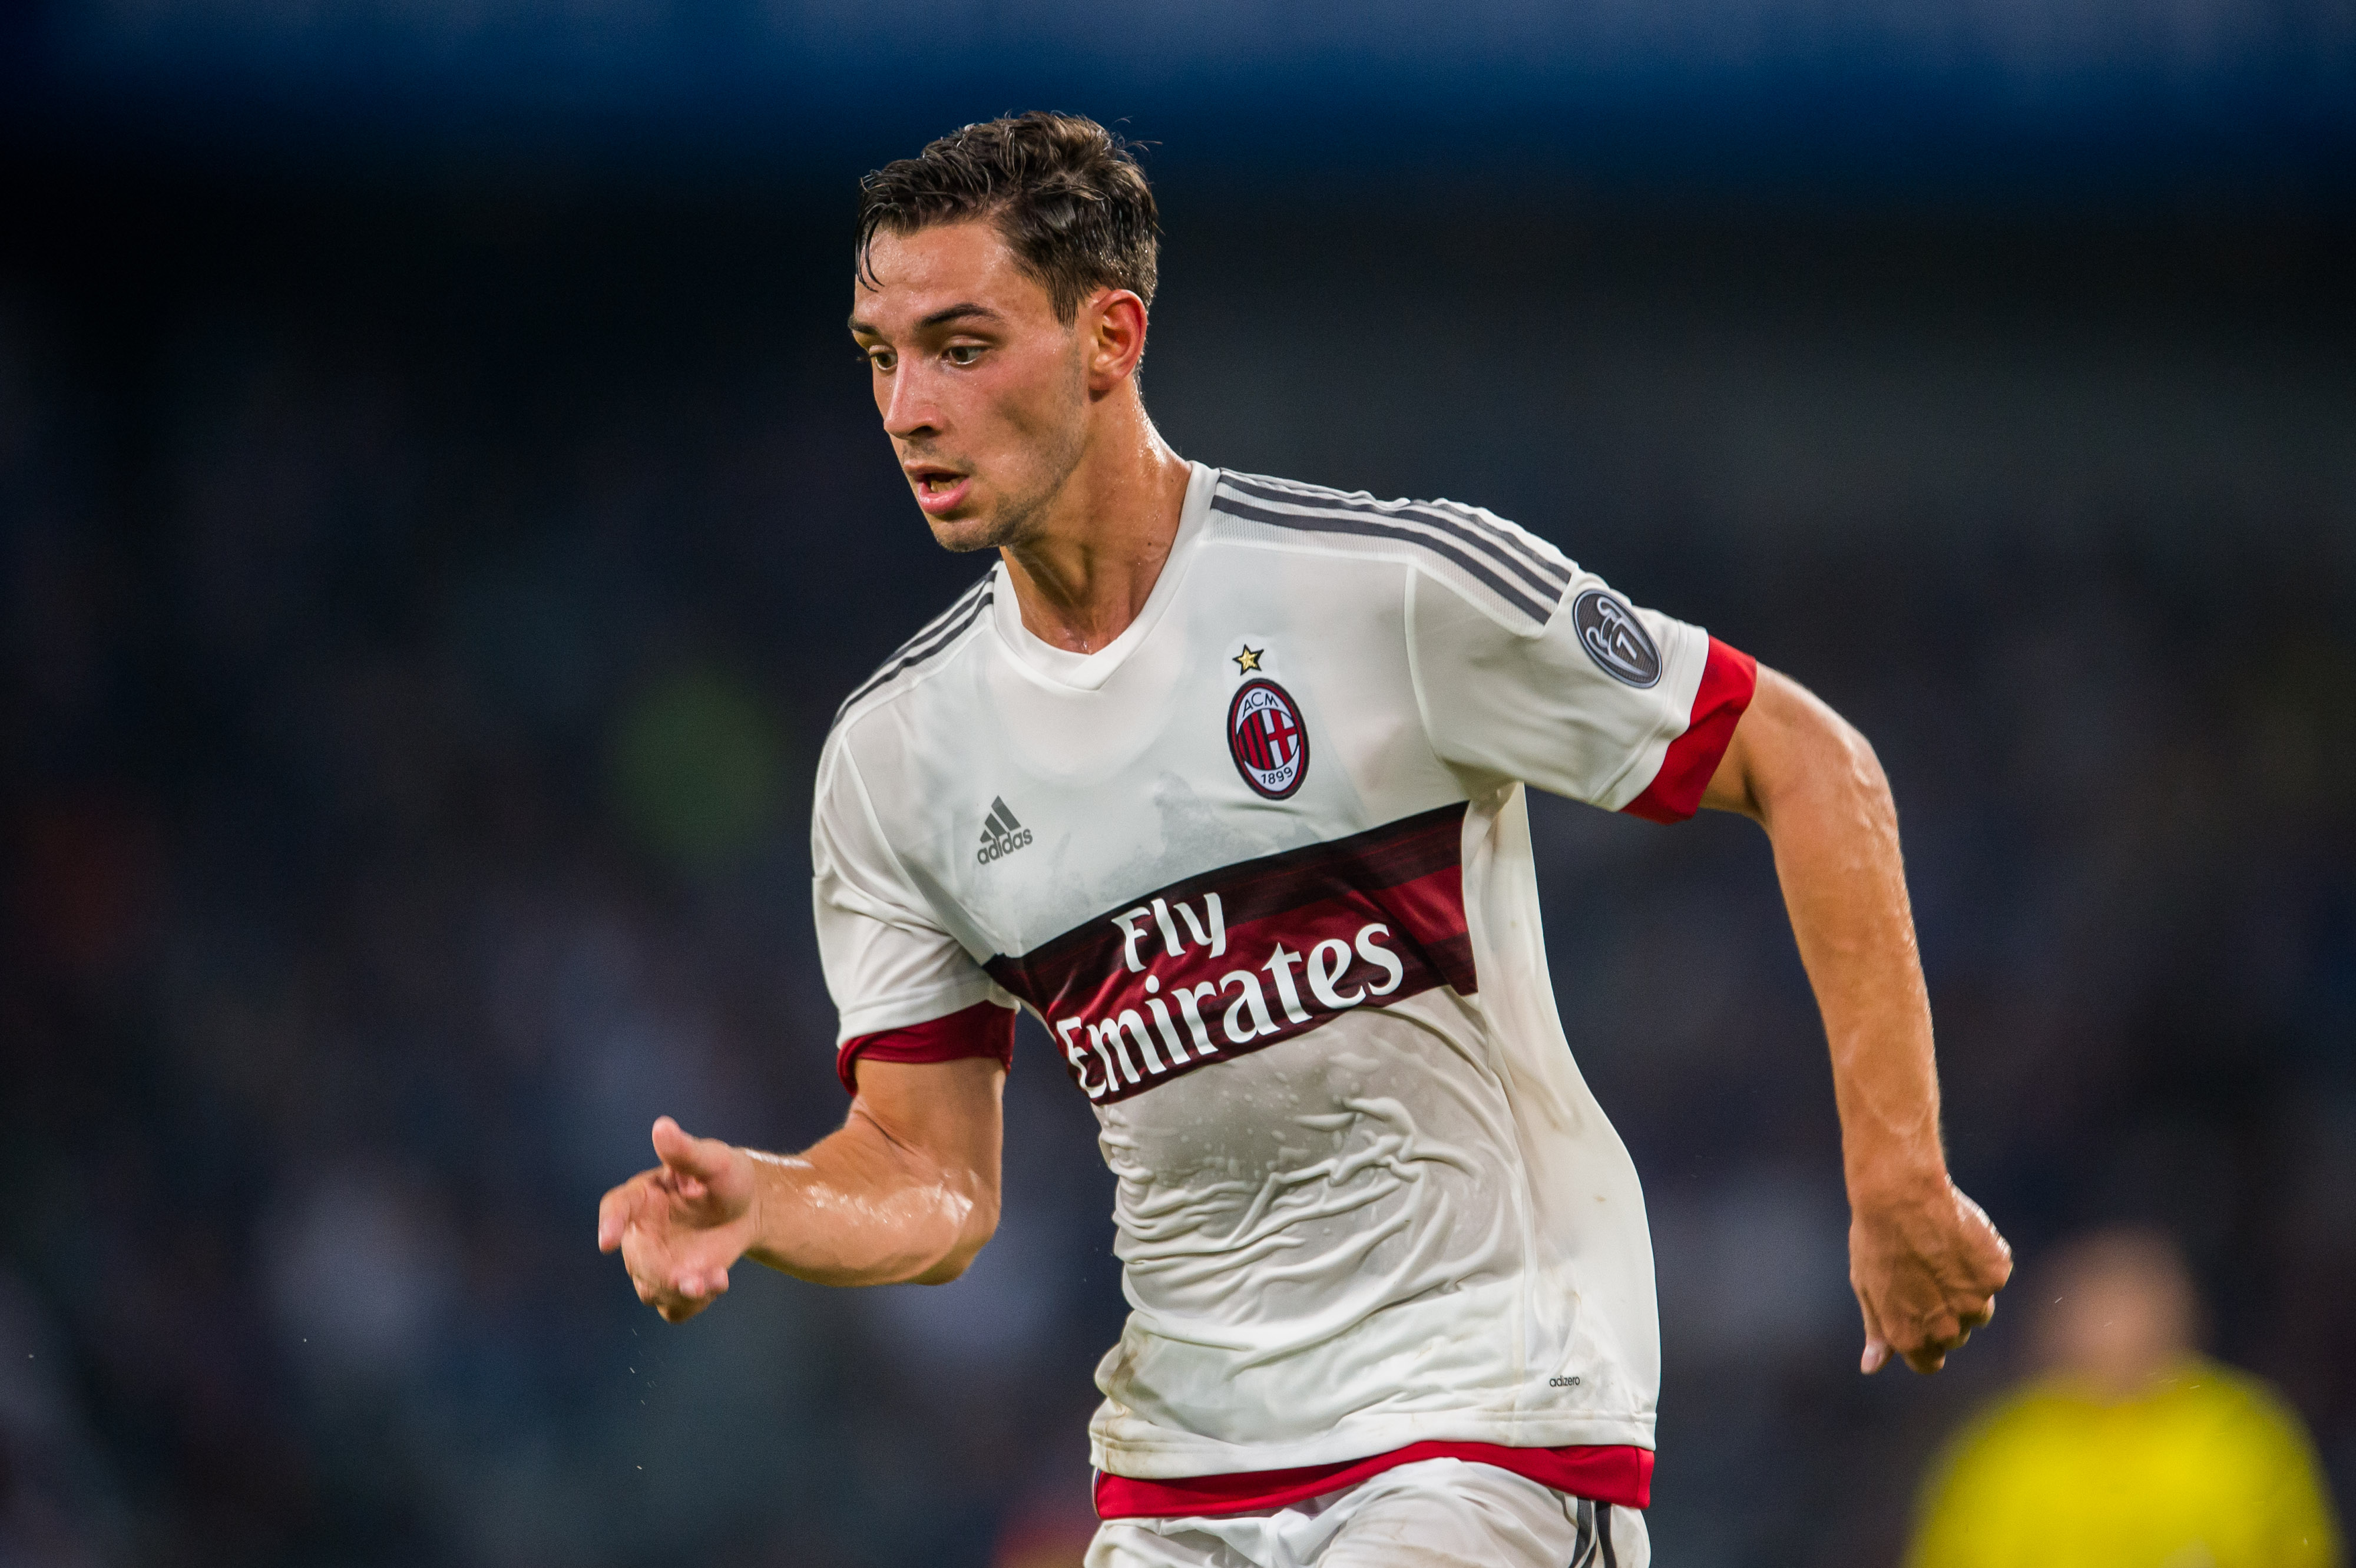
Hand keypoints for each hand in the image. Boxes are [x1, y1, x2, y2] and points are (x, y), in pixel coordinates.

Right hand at [597, 1116, 758, 1322]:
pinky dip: (692, 1303)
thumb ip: (686, 1151)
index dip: (609, 1223)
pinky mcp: (674, 1286)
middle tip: (692, 1279)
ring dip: (681, 1292)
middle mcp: (640, 1233)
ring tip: (716, 1280)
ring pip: (652, 1289)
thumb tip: (662, 1127)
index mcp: (642, 1197)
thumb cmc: (725, 1177)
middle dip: (660, 1274)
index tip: (607, 1241)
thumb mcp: (713, 1160)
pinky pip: (673, 1307)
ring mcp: (655, 1263)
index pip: (616, 1208)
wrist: (748, 1208)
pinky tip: (718, 1282)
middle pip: (637, 1260)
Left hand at [1849, 1177, 2011, 1373]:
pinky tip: (1957, 1237)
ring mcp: (1976, 1302)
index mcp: (1911, 1337)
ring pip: (1980, 1309)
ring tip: (1940, 1254)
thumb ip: (1878, 1330)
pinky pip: (1993, 1276)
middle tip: (1923, 1273)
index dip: (1922, 1338)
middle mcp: (1947, 1329)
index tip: (1917, 1311)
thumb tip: (1871, 1367)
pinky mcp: (1996, 1274)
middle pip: (1954, 1335)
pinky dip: (1981, 1260)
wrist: (1900, 1194)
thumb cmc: (1876, 1239)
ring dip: (1966, 1290)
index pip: (1929, 1362)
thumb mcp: (1867, 1287)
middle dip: (1943, 1312)